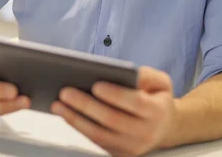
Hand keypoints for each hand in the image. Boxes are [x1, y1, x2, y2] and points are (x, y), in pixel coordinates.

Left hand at [51, 67, 175, 156]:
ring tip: (57, 104)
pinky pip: (96, 141)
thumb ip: (147, 75)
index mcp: (157, 112)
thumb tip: (127, 72)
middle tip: (65, 91)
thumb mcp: (161, 82)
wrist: (163, 128)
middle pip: (112, 120)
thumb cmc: (157, 98)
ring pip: (99, 135)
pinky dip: (79, 127)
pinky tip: (65, 114)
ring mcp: (132, 147)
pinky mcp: (119, 154)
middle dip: (86, 106)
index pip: (136, 104)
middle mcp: (146, 133)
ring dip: (75, 119)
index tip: (96, 85)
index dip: (116, 95)